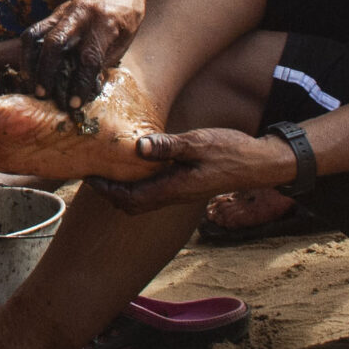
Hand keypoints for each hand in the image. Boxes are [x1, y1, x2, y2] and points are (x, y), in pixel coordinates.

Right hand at [23, 0, 144, 111]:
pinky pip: (34, 31)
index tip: (74, 104)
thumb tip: (86, 88)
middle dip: (46, 72)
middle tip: (43, 94)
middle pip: (55, 43)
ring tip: (30, 84)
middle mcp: (81, 16)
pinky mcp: (54, 12)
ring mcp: (64, 11)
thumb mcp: (124, 38)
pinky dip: (28, 52)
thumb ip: (104, 60)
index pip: (88, 58)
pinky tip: (29, 69)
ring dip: (30, 62)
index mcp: (106, 24)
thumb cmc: (126, 13)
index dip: (80, 83)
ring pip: (37, 35)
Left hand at [85, 127, 296, 215]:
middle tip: (92, 172)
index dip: (107, 190)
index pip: (130, 198)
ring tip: (107, 169)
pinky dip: (138, 184)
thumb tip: (138, 148)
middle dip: (109, 192)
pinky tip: (136, 166)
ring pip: (143, 200)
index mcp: (173, 188)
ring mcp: (180, 193)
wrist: (259, 164)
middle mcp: (174, 196)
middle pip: (132, 205)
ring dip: (122, 189)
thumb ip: (169, 146)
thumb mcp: (198, 143)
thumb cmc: (230, 151)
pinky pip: (154, 192)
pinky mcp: (186, 186)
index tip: (89, 175)